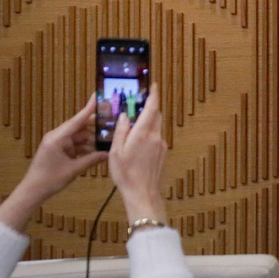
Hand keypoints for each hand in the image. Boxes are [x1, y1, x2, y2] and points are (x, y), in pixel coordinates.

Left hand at [0, 94, 105, 231]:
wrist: (33, 191)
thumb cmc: (50, 179)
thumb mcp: (74, 169)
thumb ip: (92, 159)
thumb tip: (109, 153)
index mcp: (57, 138)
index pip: (77, 120)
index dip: (89, 108)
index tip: (98, 95)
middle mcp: (57, 136)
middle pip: (80, 126)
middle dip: (95, 125)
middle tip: (113, 121)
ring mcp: (58, 143)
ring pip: (79, 136)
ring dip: (92, 138)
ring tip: (109, 137)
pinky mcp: (59, 149)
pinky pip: (75, 144)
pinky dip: (86, 146)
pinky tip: (98, 149)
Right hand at [109, 93, 168, 223]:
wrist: (142, 193)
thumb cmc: (125, 174)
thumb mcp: (115, 152)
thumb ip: (121, 131)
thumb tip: (124, 115)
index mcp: (143, 134)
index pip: (152, 108)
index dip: (154, 95)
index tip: (154, 85)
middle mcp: (156, 136)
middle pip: (156, 115)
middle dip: (150, 107)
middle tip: (139, 104)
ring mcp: (161, 144)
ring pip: (156, 127)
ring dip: (148, 122)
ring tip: (134, 125)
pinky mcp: (163, 152)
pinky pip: (156, 137)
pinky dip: (149, 134)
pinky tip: (138, 143)